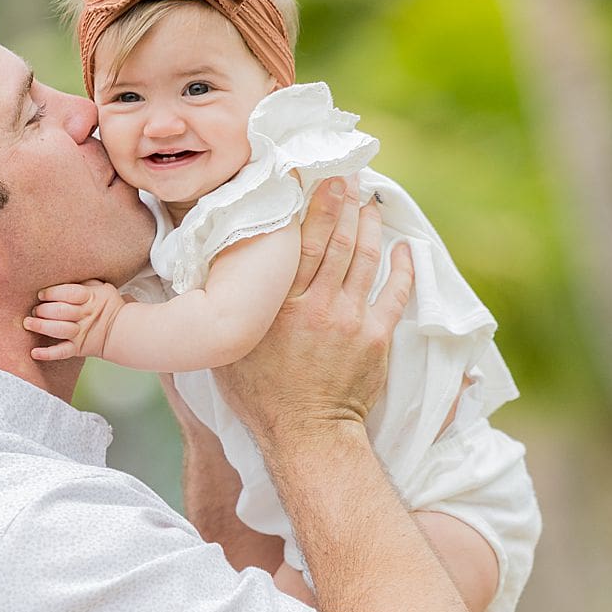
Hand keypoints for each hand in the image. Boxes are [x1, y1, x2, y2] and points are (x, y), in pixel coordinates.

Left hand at [23, 280, 126, 361]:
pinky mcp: (78, 348)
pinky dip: (48, 354)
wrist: (121, 330)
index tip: (41, 294)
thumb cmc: (107, 305)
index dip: (53, 293)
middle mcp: (85, 315)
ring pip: (60, 330)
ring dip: (42, 326)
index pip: (70, 293)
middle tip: (35, 309)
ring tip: (28, 323)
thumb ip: (84, 281)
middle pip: (62, 311)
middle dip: (44, 310)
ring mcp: (80, 332)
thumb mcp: (101, 287)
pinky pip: (62, 352)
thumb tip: (64, 271)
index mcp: (91, 297)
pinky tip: (34, 353)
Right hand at [213, 175, 412, 437]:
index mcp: (278, 305)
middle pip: (335, 240)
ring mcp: (348, 320)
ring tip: (369, 203)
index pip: (297, 241)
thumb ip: (228, 312)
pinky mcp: (375, 337)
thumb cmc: (260, 398)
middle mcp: (315, 305)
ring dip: (369, 226)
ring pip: (364, 259)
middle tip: (347, 176)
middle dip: (343, 202)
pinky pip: (394, 293)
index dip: (309, 203)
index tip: (313, 175)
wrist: (306, 436)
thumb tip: (207, 281)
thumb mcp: (228, 352)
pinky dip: (402, 268)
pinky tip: (404, 248)